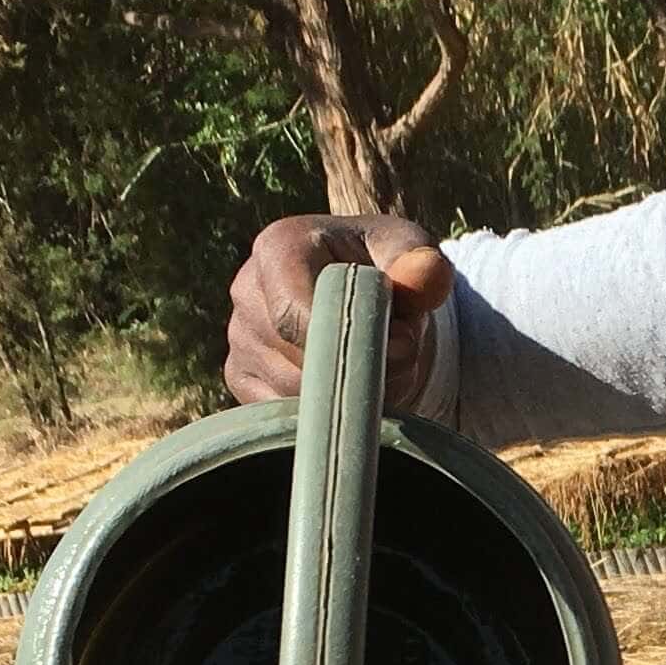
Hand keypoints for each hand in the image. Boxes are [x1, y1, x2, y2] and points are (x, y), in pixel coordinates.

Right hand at [223, 215, 455, 404]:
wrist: (362, 295)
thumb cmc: (386, 269)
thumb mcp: (413, 256)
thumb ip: (424, 264)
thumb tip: (426, 277)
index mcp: (281, 247)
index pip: (294, 314)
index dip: (349, 341)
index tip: (400, 344)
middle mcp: (247, 290)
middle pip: (299, 362)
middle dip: (360, 370)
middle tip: (404, 356)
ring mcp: (239, 338)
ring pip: (294, 395)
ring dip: (350, 395)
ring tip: (384, 366)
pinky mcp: (241, 377)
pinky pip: (283, 417)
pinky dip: (326, 414)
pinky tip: (351, 386)